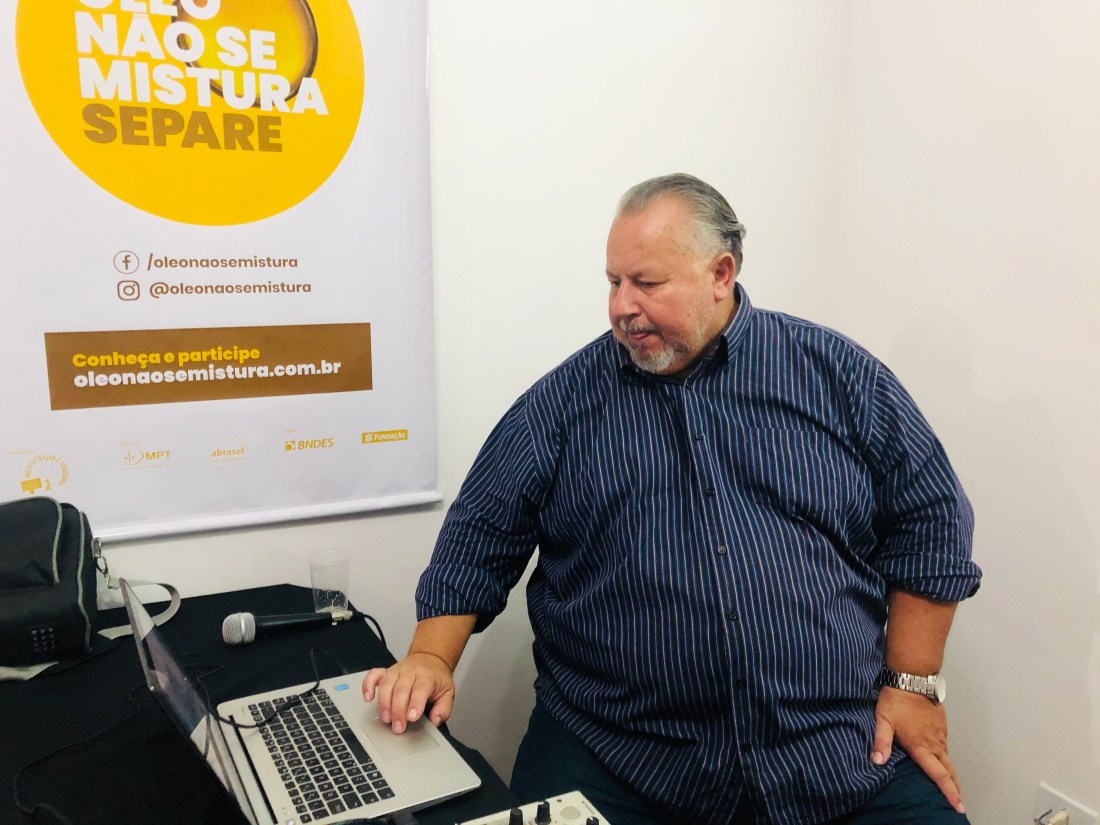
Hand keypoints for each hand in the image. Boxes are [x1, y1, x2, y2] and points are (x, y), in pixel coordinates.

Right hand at [361, 652, 456, 733]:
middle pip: (401, 689)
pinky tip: (368, 697)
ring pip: (387, 684)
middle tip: (398, 727)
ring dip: (384, 702)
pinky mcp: (386, 672)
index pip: (421, 688)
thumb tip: (435, 720)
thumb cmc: (437, 679)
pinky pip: (374, 674)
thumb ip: (443, 708)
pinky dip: (368, 685)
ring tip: (386, 719)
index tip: (412, 717)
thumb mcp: (448, 693)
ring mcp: (397, 671)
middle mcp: (411, 672)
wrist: (430, 659)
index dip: (415, 703)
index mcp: (427, 677)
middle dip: (398, 710)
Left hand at [872, 686, 964, 813]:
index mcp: (921, 746)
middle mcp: (934, 743)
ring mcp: (940, 733)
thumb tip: (876, 761)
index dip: (949, 792)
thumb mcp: (883, 720)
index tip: (958, 806)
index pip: (938, 774)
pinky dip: (946, 756)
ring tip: (951, 785)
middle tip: (959, 803)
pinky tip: (941, 759)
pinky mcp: (941, 724)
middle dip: (955, 787)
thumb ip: (881, 742)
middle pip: (949, 770)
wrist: (913, 679)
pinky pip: (945, 745)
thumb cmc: (896, 700)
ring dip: (951, 772)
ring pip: (948, 757)